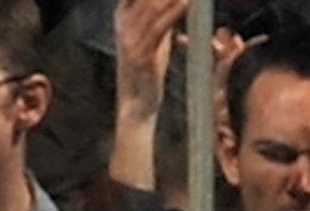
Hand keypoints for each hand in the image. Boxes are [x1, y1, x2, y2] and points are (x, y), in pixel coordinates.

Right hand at [113, 0, 183, 121]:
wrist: (136, 102)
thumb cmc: (146, 65)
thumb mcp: (149, 31)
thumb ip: (157, 10)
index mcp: (123, 14)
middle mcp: (123, 24)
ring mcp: (130, 39)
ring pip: (154, 5)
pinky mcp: (142, 55)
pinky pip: (160, 27)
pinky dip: (174, 11)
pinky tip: (187, 2)